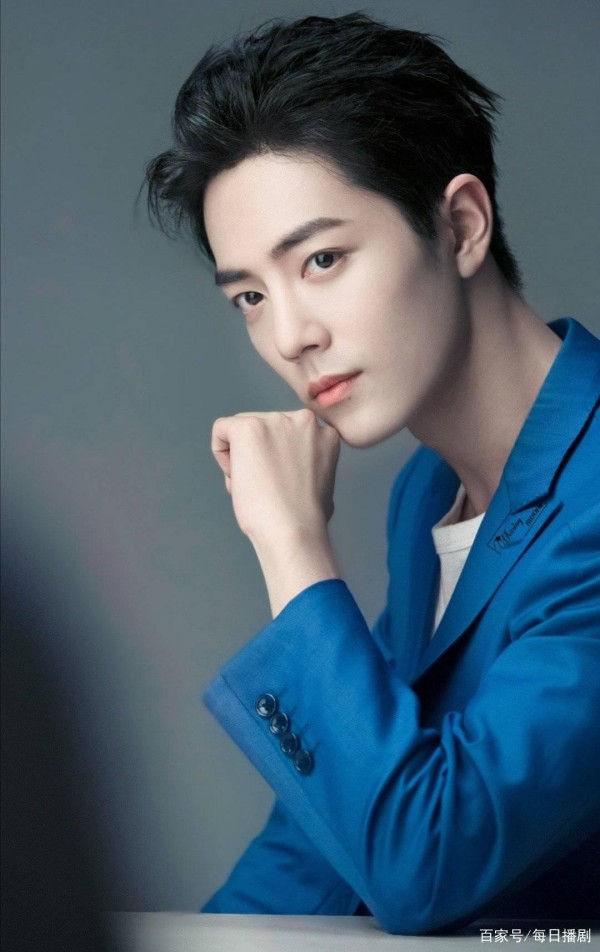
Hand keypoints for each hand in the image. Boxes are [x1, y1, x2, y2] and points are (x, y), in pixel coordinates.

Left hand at [211, 409, 340, 547]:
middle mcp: (303, 420)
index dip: (276, 461)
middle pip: (263, 427)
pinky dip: (221, 455)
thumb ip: (307, 462)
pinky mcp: (249, 428)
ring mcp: (276, 421)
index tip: (281, 484)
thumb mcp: (321, 481)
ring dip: (241, 457)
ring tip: (257, 485)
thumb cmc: (306, 518)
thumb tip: (290, 466)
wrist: (293, 531)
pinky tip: (238, 478)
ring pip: (241, 430)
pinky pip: (221, 430)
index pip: (286, 434)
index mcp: (323, 433)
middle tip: (267, 487)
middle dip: (257, 455)